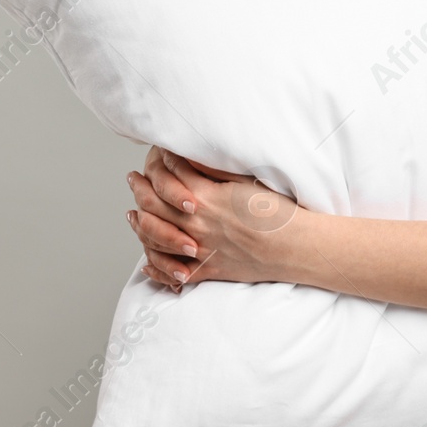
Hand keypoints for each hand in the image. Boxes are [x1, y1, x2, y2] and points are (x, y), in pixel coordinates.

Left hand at [125, 146, 300, 292]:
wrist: (295, 246)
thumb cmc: (277, 211)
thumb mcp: (246, 181)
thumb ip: (215, 170)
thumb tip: (191, 156)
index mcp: (205, 197)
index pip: (170, 174)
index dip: (160, 161)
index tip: (155, 154)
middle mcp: (196, 224)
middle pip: (154, 203)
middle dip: (140, 188)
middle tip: (132, 179)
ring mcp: (200, 249)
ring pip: (155, 237)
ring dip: (138, 224)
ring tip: (131, 214)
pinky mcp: (208, 270)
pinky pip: (174, 272)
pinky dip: (156, 268)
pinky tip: (147, 263)